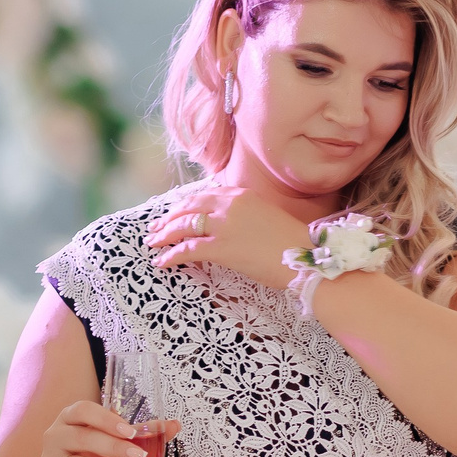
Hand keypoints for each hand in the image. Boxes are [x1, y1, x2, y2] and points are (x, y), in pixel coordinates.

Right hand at [31, 402, 175, 456]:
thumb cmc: (90, 452)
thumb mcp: (111, 438)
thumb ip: (140, 431)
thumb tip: (174, 425)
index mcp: (69, 417)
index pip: (82, 411)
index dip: (105, 419)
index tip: (130, 431)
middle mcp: (56, 437)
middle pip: (83, 438)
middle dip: (114, 447)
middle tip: (140, 455)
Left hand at [144, 186, 315, 288]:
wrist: (304, 256)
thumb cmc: (291, 243)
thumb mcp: (266, 215)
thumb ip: (245, 213)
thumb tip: (228, 224)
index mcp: (241, 195)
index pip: (204, 195)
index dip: (185, 204)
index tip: (174, 211)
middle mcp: (229, 205)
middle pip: (188, 207)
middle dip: (168, 218)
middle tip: (155, 227)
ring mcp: (224, 225)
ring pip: (183, 226)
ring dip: (164, 235)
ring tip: (152, 243)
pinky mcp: (220, 247)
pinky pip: (187, 250)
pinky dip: (171, 256)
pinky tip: (162, 262)